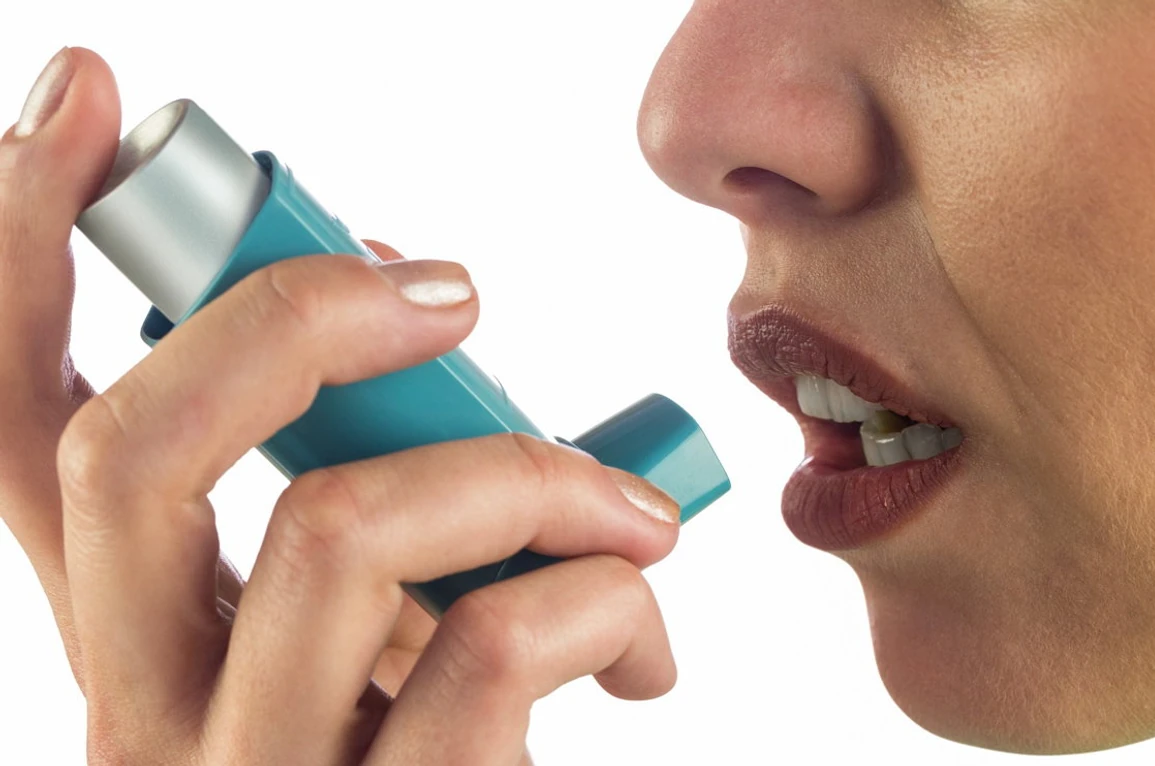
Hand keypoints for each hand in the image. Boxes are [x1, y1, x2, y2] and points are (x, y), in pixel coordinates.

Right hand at [1, 48, 681, 764]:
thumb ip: (375, 516)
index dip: (14, 256)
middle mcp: (152, 712)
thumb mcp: (376, 636)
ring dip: (520, 472)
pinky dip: (599, 593)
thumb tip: (425, 348)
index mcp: (142, 641)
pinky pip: (489, 650)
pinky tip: (639, 621)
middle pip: (134, 457)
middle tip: (449, 289)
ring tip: (628, 512)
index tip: (83, 102)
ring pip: (338, 534)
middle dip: (292, 318)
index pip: (22, 432)